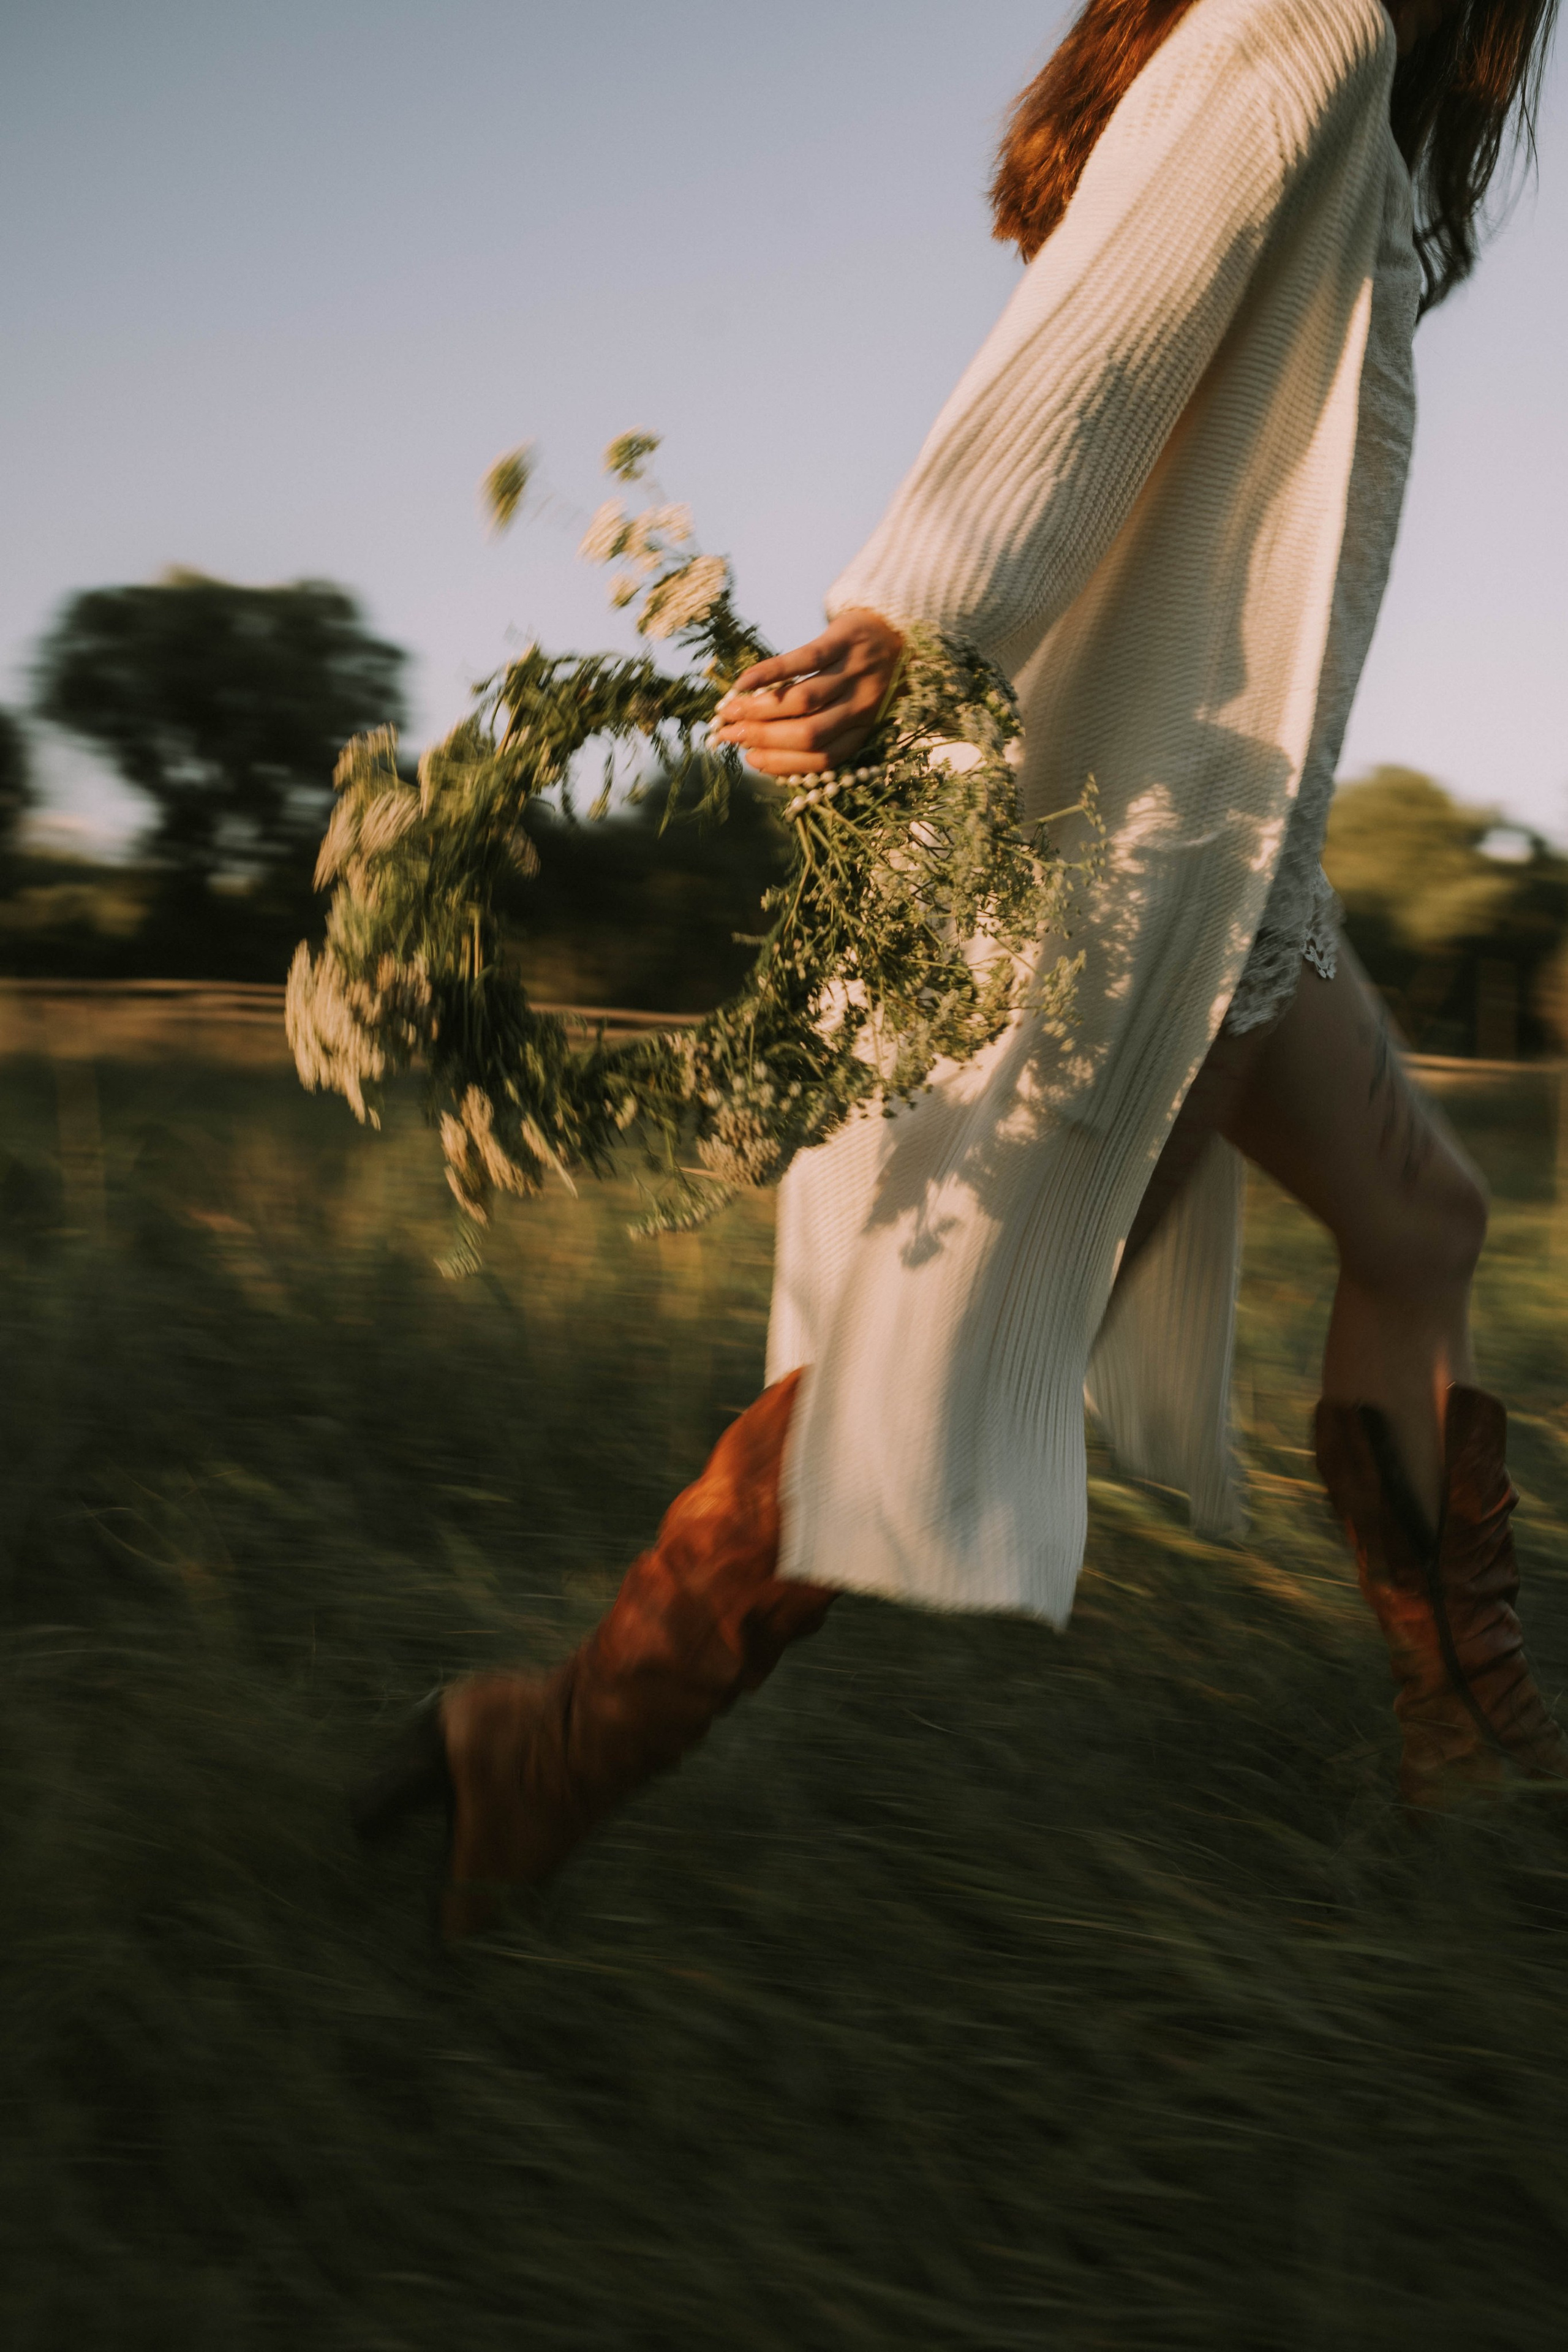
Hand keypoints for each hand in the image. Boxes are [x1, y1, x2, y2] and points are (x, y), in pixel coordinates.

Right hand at [709, 609, 904, 777]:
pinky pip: (802, 660)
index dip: (783, 763)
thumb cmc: (868, 676)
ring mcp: (853, 672)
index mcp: (865, 730)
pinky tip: (744, 683)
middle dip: (763, 738)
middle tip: (729, 735)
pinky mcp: (843, 640)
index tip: (751, 759)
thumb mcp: (859, 709)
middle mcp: (862, 705)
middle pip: (809, 733)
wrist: (898, 626)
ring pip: (803, 701)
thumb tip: (767, 748)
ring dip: (760, 710)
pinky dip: (769, 673)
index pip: (822, 758)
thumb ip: (826, 729)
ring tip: (731, 711)